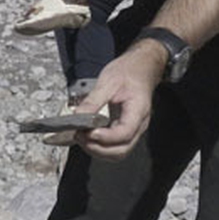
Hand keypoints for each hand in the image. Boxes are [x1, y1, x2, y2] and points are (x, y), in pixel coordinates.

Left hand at [71, 42, 163, 158]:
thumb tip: (77, 116)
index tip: (88, 132)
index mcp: (138, 110)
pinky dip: (100, 146)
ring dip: (98, 150)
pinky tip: (88, 137)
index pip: (124, 133)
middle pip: (121, 150)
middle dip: (98, 148)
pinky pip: (115, 145)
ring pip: (118, 152)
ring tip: (81, 138)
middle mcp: (138, 124)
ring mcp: (133, 128)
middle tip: (80, 136)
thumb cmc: (129, 72)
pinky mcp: (125, 128)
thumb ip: (93, 100)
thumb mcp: (108, 81)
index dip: (105, 137)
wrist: (141, 68)